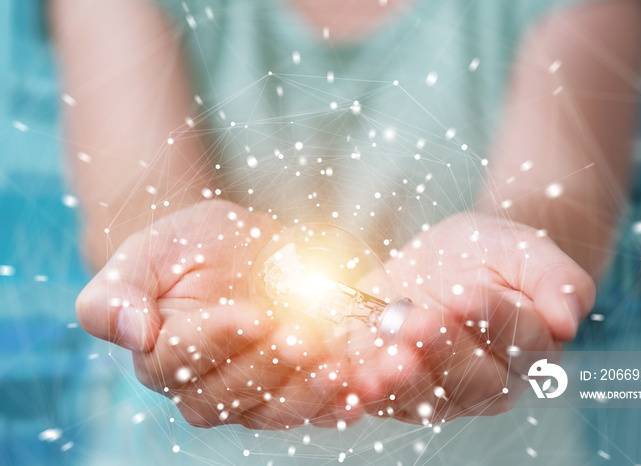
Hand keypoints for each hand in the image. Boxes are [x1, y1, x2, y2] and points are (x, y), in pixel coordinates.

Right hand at [76, 200, 359, 428]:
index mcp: (162, 357)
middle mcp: (203, 388)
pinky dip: (335, 405)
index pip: (183, 357)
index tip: (253, 314)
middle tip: (303, 336)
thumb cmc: (187, 249)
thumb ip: (115, 294)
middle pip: (232, 392)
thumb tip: (132, 333)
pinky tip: (357, 393)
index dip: (219, 338)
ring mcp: (250, 396)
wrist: (235, 252)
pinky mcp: (290, 393)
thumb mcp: (146, 254)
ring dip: (307, 391)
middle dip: (270, 366)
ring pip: (274, 409)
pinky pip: (312, 409)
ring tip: (336, 365)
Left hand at [348, 212, 594, 421]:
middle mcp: (488, 382)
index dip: (492, 320)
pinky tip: (343, 381)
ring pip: (424, 399)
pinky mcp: (395, 390)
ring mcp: (441, 393)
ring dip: (399, 385)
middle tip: (416, 322)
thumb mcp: (523, 249)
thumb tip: (569, 317)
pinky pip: (378, 399)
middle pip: (471, 380)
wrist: (444, 262)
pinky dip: (359, 393)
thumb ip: (556, 278)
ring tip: (379, 365)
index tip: (467, 295)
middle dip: (440, 353)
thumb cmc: (489, 254)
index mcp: (528, 348)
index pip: (518, 341)